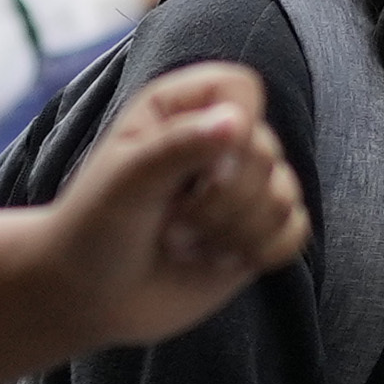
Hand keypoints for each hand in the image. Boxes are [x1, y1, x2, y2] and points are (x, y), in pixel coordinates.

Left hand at [39, 61, 311, 351]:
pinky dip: (259, 253)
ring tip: (184, 245)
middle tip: (169, 225)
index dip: (236, 123)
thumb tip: (236, 122)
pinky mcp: (258, 231)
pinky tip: (216, 261)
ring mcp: (243, 187)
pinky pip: (295, 232)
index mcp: (179, 108)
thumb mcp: (127, 181)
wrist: (88, 296)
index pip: (240, 88)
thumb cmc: (95, 228)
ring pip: (283, 196)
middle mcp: (217, 140)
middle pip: (265, 151)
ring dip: (231, 233)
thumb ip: (178, 147)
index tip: (202, 168)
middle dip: (219, 201)